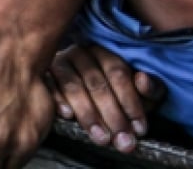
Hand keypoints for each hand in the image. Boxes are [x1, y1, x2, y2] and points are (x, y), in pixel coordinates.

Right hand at [47, 43, 164, 151]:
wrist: (88, 93)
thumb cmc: (117, 92)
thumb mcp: (139, 92)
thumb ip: (148, 89)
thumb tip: (143, 80)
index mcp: (105, 52)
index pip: (117, 73)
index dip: (130, 102)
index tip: (139, 128)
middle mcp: (81, 53)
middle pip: (96, 83)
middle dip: (111, 115)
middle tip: (121, 139)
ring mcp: (60, 62)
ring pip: (73, 87)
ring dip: (88, 114)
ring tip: (101, 137)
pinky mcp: (44, 75)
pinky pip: (49, 87)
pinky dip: (58, 100)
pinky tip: (68, 115)